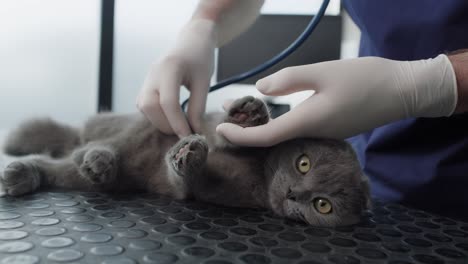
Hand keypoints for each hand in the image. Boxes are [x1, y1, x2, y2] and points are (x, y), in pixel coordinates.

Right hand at [137, 19, 215, 136]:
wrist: (191, 40)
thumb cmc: (201, 58)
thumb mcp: (204, 82)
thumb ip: (198, 107)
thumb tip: (195, 132)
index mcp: (169, 68)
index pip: (168, 102)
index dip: (177, 123)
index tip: (189, 137)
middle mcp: (153, 73)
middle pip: (149, 106)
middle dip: (165, 124)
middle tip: (184, 133)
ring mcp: (146, 78)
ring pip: (143, 107)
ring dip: (159, 121)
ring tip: (179, 127)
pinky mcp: (146, 84)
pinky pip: (144, 104)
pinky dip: (155, 116)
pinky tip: (171, 119)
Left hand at [217, 55, 457, 145]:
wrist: (403, 91)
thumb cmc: (366, 79)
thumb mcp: (324, 72)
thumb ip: (289, 79)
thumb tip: (260, 88)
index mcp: (309, 122)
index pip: (265, 138)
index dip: (240, 137)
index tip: (220, 130)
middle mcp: (313, 134)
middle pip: (271, 140)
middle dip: (245, 130)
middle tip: (228, 111)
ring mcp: (322, 135)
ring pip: (284, 136)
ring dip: (260, 125)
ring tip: (241, 108)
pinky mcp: (330, 129)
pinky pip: (297, 131)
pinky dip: (278, 123)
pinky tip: (271, 110)